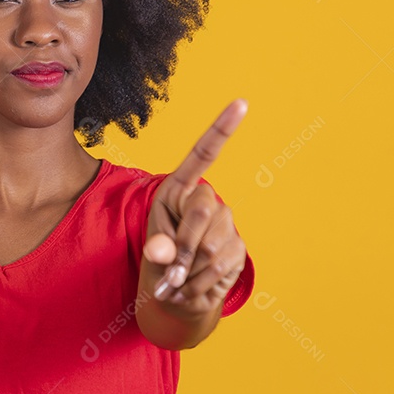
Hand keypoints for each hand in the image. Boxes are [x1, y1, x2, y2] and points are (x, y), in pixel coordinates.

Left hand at [141, 99, 247, 317]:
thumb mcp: (151, 248)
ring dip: (188, 272)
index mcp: (180, 187)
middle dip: (182, 247)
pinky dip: (198, 284)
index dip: (222, 128)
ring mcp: (226, 224)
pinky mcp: (237, 249)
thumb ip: (157, 247)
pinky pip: (219, 267)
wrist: (176, 290)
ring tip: (176, 281)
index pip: (204, 153)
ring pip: (210, 246)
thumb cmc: (160, 258)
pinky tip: (190, 287)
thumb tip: (164, 253)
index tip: (241, 103)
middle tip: (168, 274)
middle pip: (202, 212)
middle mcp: (207, 200)